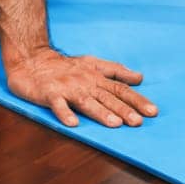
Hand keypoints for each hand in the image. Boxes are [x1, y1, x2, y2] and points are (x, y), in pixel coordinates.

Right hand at [6, 48, 159, 128]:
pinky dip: (65, 113)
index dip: (137, 100)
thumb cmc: (64, 65)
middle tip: (139, 122)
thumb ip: (115, 70)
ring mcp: (67, 88)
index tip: (152, 111)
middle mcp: (84, 82)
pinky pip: (58, 105)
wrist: (32, 60)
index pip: (120, 88)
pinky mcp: (49, 94)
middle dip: (124, 110)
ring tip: (115, 124)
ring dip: (101, 113)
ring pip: (86, 102)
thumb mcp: (92, 63)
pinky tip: (73, 124)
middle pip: (107, 96)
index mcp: (96, 77)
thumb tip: (139, 78)